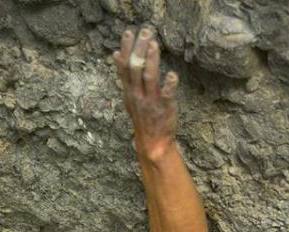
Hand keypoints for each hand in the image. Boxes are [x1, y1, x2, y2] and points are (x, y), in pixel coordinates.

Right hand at [112, 28, 177, 160]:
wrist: (152, 142)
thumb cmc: (142, 117)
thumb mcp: (129, 96)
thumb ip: (125, 76)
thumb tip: (116, 54)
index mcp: (129, 91)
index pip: (125, 67)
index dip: (126, 49)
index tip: (128, 32)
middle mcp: (138, 94)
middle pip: (136, 69)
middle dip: (139, 49)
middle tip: (145, 31)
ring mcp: (151, 101)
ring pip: (149, 78)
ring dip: (151, 61)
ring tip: (154, 45)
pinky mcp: (164, 108)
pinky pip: (167, 96)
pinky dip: (169, 86)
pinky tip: (172, 75)